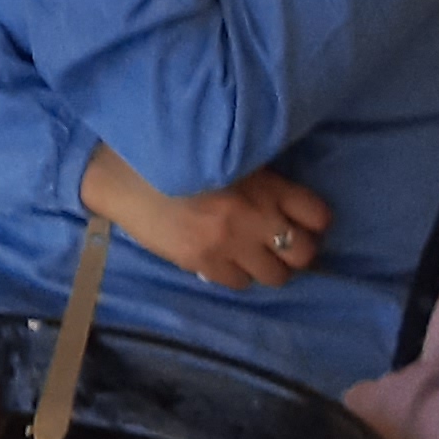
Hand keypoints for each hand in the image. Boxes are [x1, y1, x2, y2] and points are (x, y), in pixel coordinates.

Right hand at [83, 148, 340, 296]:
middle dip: (297, 249)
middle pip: (303, 252)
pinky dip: (238, 274)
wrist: (121, 172)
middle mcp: (253, 218)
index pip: (318, 215)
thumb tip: (284, 201)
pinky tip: (225, 259)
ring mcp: (228, 244)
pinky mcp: (201, 262)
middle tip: (281, 242)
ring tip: (253, 254)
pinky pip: (239, 283)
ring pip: (275, 276)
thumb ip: (260, 177)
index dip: (314, 221)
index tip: (302, 220)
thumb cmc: (173, 154)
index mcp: (264, 185)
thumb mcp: (227, 155)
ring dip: (269, 266)